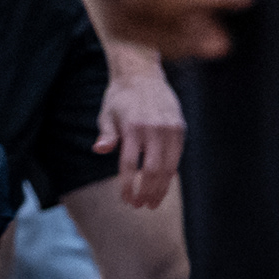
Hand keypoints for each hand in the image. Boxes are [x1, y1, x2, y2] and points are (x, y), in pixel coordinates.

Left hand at [92, 52, 186, 210]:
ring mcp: (169, 128)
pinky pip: (177, 157)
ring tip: (152, 202)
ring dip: (160, 189)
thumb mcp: (107, 112)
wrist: (142, 72)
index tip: (126, 201)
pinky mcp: (180, 128)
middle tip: (140, 205)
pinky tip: (163, 184)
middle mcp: (152, 128)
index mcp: (132, 126)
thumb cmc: (120, 97)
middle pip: (152, 170)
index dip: (128, 186)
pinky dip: (170, 174)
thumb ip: (106, 133)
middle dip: (146, 192)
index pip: (130, 164)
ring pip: (168, 168)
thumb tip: (99, 150)